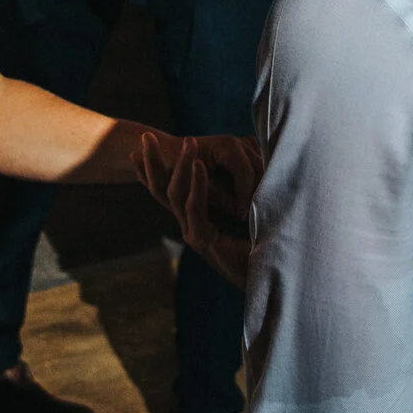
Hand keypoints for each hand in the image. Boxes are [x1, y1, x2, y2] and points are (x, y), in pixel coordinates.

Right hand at [136, 132, 262, 288]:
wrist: (270, 275)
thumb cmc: (262, 242)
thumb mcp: (247, 208)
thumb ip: (237, 188)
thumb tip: (244, 153)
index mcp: (195, 217)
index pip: (167, 189)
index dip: (153, 169)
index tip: (143, 147)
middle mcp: (189, 224)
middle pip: (160, 190)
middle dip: (152, 163)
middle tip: (147, 136)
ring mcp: (193, 233)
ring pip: (174, 194)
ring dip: (179, 165)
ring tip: (186, 141)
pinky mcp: (202, 241)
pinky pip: (195, 207)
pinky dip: (197, 184)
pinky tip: (199, 164)